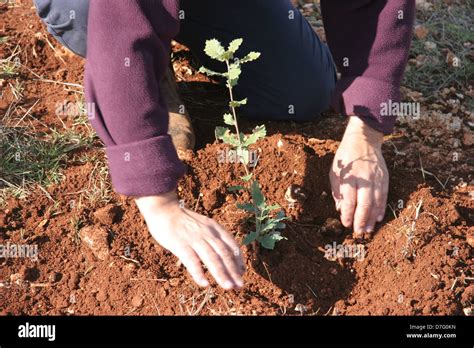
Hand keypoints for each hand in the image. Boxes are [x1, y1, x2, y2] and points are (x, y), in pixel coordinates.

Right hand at [135, 192, 244, 289]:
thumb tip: (222, 255)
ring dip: (221, 274)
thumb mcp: (203, 225)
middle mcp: (207, 233)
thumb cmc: (183, 220)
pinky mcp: (180, 244)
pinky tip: (204, 284)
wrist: (164, 209)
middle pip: (224, 254)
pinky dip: (199, 273)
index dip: (238, 260)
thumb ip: (212, 237)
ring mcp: (194, 239)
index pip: (232, 245)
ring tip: (228, 287)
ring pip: (211, 258)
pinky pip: (191, 261)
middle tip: (240, 286)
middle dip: (233, 271)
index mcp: (215, 228)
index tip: (242, 273)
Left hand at [329, 117, 388, 236]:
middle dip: (361, 219)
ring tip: (369, 229)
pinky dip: (381, 208)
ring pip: (376, 202)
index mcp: (349, 177)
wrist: (363, 140)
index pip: (349, 199)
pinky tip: (378, 218)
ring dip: (372, 217)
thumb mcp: (335, 172)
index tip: (345, 224)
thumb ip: (337, 191)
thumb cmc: (346, 158)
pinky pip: (384, 196)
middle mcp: (364, 178)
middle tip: (358, 231)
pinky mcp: (384, 178)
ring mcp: (376, 178)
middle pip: (364, 203)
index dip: (347, 214)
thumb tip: (341, 209)